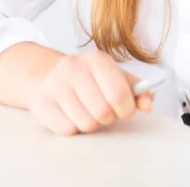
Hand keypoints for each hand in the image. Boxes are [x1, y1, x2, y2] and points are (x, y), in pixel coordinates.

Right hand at [27, 50, 153, 135]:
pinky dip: (73, 128)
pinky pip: (67, 130)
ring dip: (91, 124)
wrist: (46, 75)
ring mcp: (55, 84)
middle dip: (109, 118)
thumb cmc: (88, 78)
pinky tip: (71, 114)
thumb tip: (149, 104)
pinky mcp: (41, 102)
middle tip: (105, 112)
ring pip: (86, 123)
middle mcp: (75, 68)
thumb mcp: (114, 76)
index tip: (126, 110)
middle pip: (103, 111)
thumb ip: (136, 89)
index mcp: (97, 59)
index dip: (127, 108)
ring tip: (87, 111)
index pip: (119, 92)